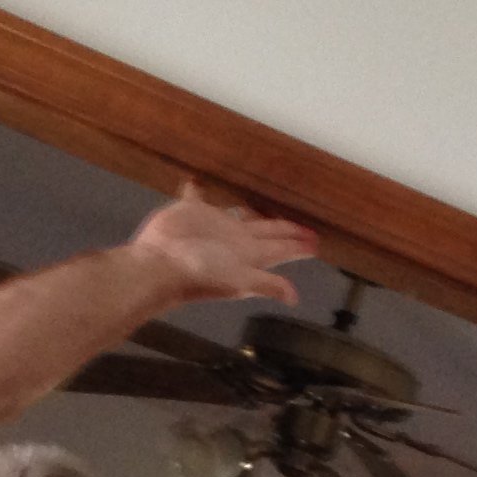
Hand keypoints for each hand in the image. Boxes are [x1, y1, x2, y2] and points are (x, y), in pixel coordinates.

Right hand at [128, 181, 315, 308]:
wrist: (161, 265)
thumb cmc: (201, 272)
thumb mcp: (239, 280)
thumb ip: (266, 284)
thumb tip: (294, 298)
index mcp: (250, 253)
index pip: (281, 247)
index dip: (298, 244)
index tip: (316, 241)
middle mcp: (236, 239)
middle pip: (266, 231)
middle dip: (284, 229)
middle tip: (302, 223)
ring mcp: (214, 224)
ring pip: (237, 213)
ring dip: (249, 208)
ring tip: (261, 199)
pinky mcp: (191, 210)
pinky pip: (197, 196)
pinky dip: (199, 188)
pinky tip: (199, 179)